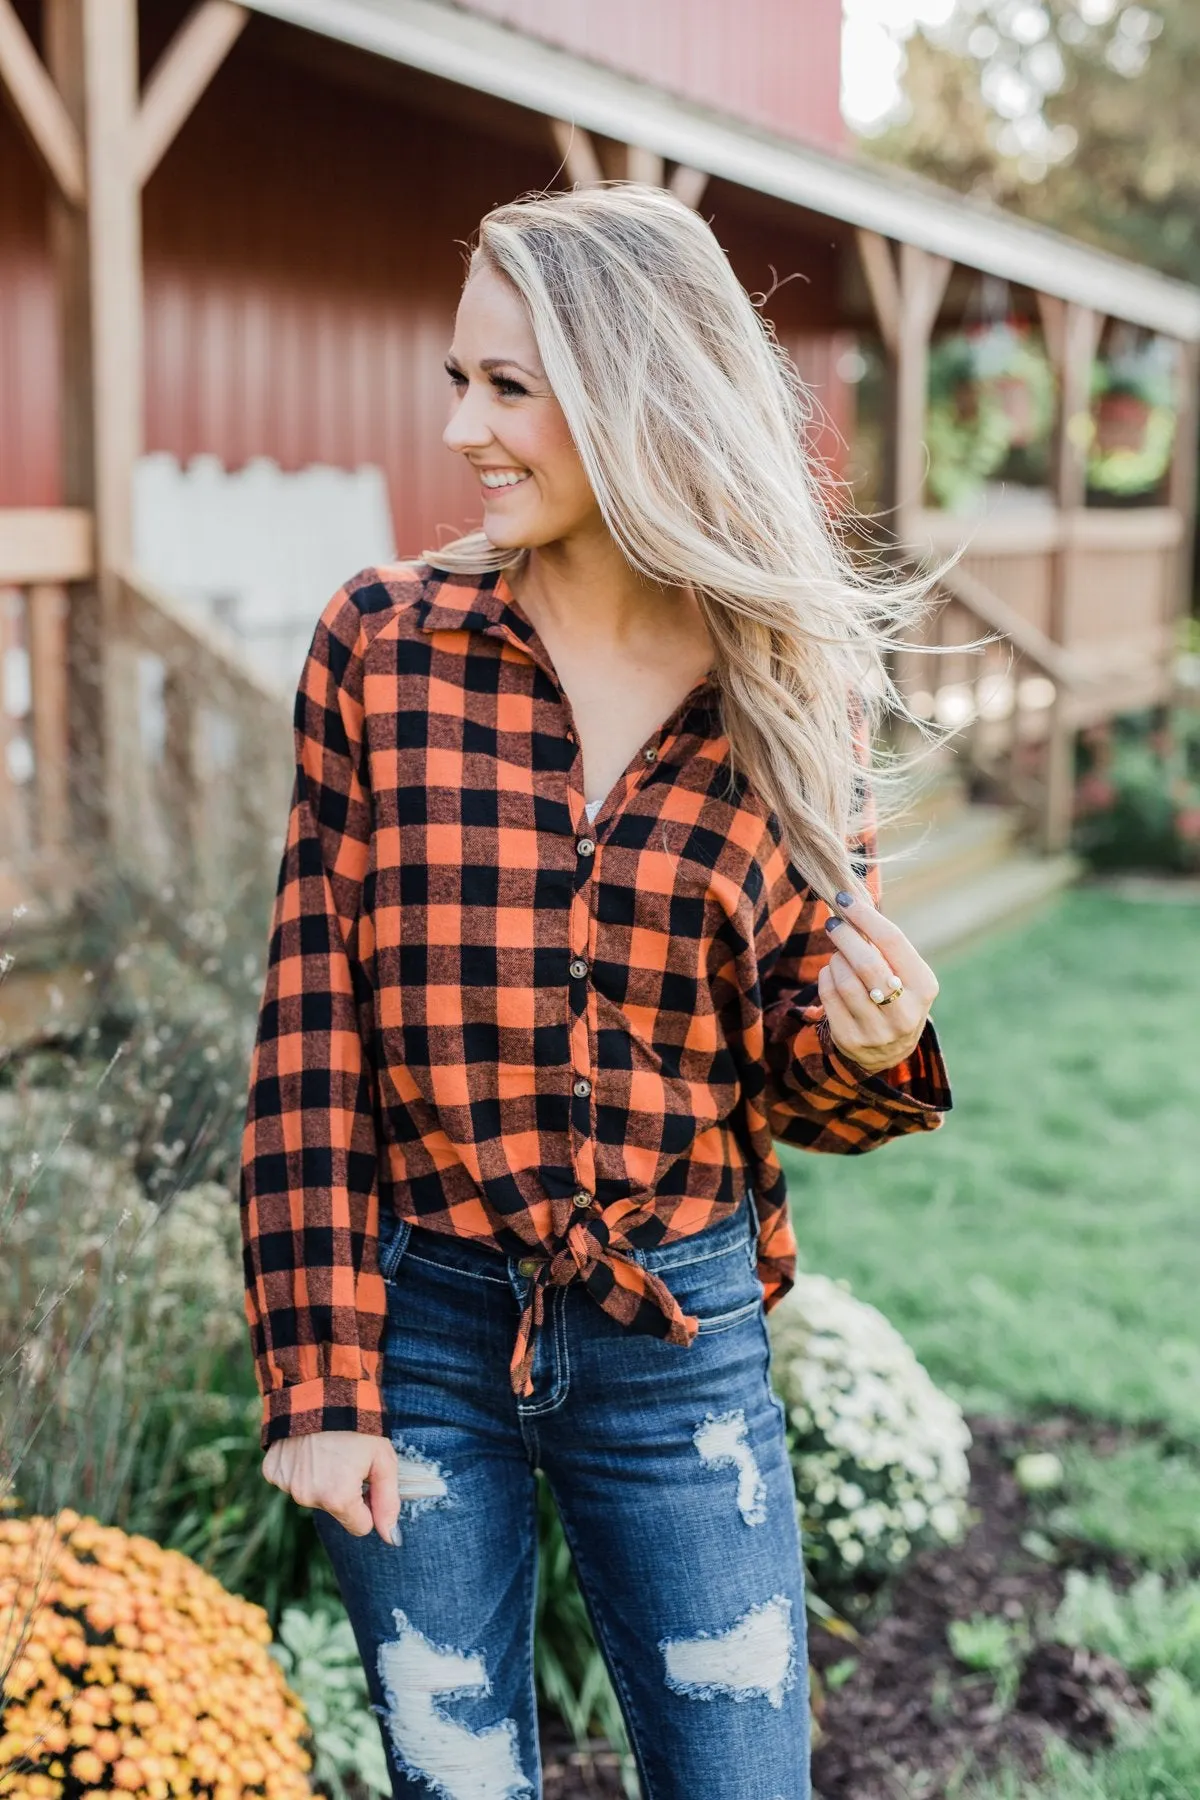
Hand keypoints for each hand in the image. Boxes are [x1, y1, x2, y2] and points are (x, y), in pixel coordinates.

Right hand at [262, 1430, 400, 1543]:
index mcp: (337, 1498)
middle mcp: (308, 1497)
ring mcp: (287, 1485)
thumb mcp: (383, 1460)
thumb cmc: (358, 1426)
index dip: (367, 1504)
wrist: (319, 1390)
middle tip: (346, 1457)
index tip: (366, 1479)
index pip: (360, 1526)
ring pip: (312, 1495)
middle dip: (343, 1490)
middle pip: (335, 1509)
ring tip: (326, 1448)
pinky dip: (300, 1469)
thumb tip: (391, 1538)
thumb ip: (388, 1501)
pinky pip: (291, 1482)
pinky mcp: (273, 1472)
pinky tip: (307, 1447)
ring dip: (320, 1478)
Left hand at [806, 893, 938, 1075]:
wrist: (888, 1051)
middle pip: (867, 963)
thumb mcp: (905, 974)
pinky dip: (826, 976)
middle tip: (833, 923)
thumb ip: (885, 946)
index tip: (846, 901)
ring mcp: (877, 1030)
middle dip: (845, 936)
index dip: (866, 917)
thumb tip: (851, 904)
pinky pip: (829, 996)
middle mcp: (905, 1012)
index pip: (893, 942)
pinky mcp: (851, 1039)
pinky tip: (832, 973)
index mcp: (924, 987)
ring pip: (845, 980)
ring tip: (839, 955)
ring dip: (836, 959)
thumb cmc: (896, 996)